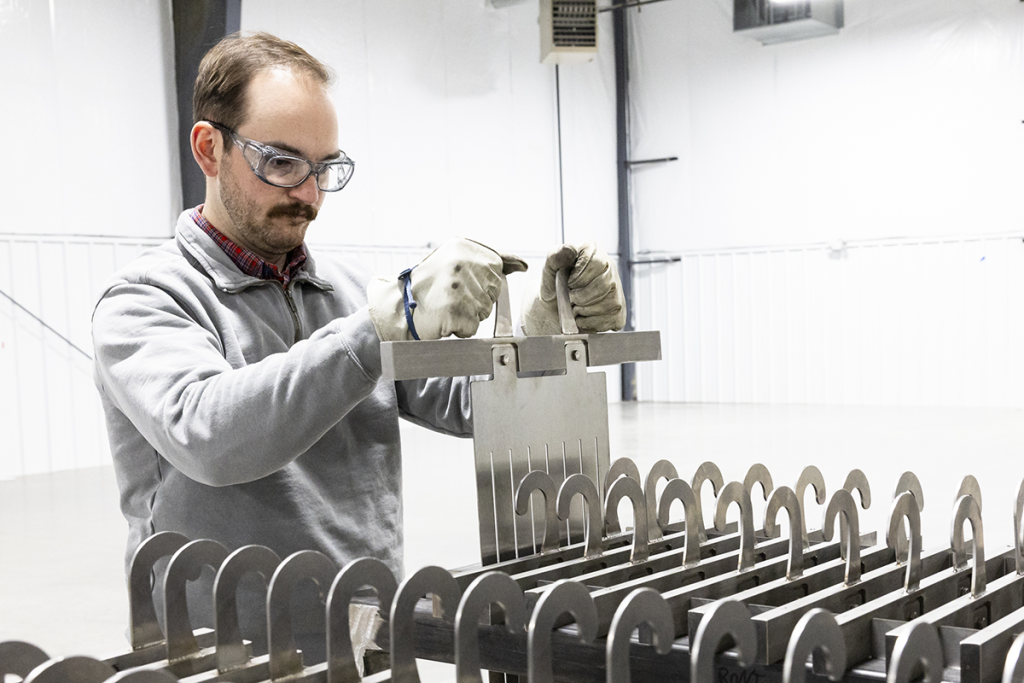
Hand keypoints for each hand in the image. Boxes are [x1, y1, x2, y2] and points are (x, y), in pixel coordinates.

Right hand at [367, 238, 526, 340]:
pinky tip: (442, 319)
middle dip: (476, 299)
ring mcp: (458, 286)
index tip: (459, 284)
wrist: (397, 307)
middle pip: (493, 289)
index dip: (483, 281)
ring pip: (484, 309)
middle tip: (450, 296)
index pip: (495, 266)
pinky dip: (459, 329)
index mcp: (462, 246)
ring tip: (445, 306)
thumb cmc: (429, 287)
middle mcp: (461, 262)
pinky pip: (472, 326)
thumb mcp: (456, 262)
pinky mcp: (454, 310)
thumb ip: (490, 262)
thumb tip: (522, 265)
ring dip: (468, 314)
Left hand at [521, 242, 625, 334]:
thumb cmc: (554, 286)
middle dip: (581, 296)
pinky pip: (608, 321)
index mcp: (593, 252)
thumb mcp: (549, 269)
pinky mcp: (618, 313)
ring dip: (584, 310)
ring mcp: (617, 291)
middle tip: (571, 298)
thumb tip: (569, 251)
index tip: (568, 284)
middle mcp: (610, 269)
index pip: (596, 263)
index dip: (579, 278)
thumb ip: (555, 256)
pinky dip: (589, 323)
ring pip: (608, 304)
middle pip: (604, 285)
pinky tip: (582, 317)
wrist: (554, 309)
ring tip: (575, 307)